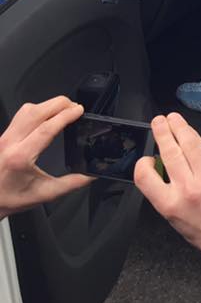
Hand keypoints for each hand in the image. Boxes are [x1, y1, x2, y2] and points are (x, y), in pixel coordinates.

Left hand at [0, 97, 92, 219]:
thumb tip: (90, 175)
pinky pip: (21, 114)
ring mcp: (5, 137)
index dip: (65, 116)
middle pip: (37, 111)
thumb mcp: (44, 194)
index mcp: (21, 157)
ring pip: (27, 109)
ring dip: (48, 105)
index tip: (79, 110)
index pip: (46, 128)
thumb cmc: (10, 198)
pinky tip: (47, 115)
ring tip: (64, 109)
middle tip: (76, 107)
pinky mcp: (4, 135)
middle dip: (60, 104)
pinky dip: (38, 109)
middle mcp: (11, 143)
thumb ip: (71, 184)